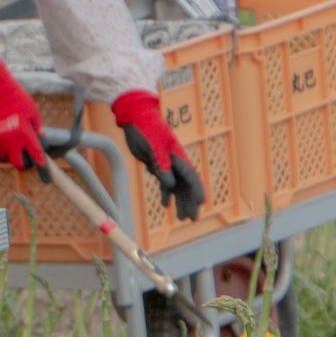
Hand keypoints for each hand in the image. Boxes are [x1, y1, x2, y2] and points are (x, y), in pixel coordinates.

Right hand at [0, 63, 45, 170]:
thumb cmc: (15, 98)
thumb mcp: (32, 110)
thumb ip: (37, 125)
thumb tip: (40, 134)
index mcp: (25, 135)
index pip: (35, 153)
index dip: (39, 160)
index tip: (41, 163)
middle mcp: (11, 141)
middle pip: (15, 161)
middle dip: (21, 164)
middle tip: (23, 162)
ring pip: (3, 154)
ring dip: (9, 152)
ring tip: (12, 145)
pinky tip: (2, 132)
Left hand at [111, 91, 203, 220]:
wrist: (135, 118)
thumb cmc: (146, 128)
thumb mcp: (152, 146)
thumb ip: (161, 164)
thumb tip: (171, 185)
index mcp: (177, 156)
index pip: (191, 176)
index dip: (196, 190)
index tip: (200, 203)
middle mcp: (175, 162)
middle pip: (186, 185)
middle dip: (190, 202)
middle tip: (192, 218)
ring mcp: (166, 164)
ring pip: (176, 186)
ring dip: (180, 201)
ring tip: (182, 217)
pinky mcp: (156, 164)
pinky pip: (164, 182)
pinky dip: (166, 193)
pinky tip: (165, 205)